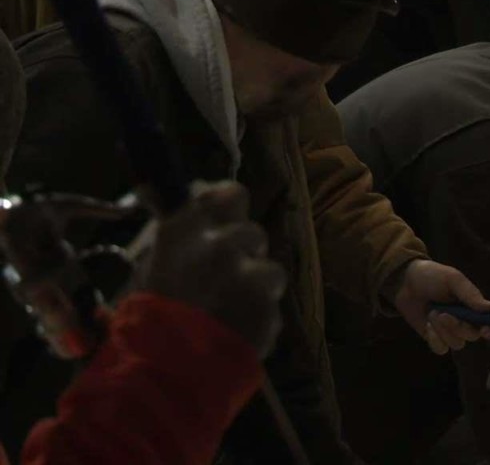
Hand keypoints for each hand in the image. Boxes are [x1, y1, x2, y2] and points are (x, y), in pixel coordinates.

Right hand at [137, 181, 285, 357]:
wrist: (161, 374)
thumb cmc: (141, 323)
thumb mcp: (144, 269)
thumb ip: (171, 234)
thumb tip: (170, 192)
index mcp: (183, 231)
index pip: (227, 194)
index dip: (228, 205)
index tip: (223, 216)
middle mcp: (220, 244)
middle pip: (252, 231)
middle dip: (244, 251)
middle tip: (225, 275)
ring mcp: (248, 274)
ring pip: (268, 268)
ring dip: (255, 287)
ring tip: (230, 313)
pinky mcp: (268, 305)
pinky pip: (271, 304)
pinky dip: (259, 318)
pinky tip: (236, 333)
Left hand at [393, 259, 489, 354]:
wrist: (405, 282)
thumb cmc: (432, 276)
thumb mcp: (452, 279)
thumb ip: (470, 294)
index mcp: (472, 306)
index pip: (488, 323)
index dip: (489, 329)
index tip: (485, 331)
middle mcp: (464, 321)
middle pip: (472, 335)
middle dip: (458, 326)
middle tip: (443, 314)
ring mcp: (449, 331)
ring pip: (457, 344)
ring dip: (444, 331)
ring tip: (432, 313)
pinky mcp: (434, 338)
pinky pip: (441, 349)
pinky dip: (435, 339)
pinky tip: (428, 326)